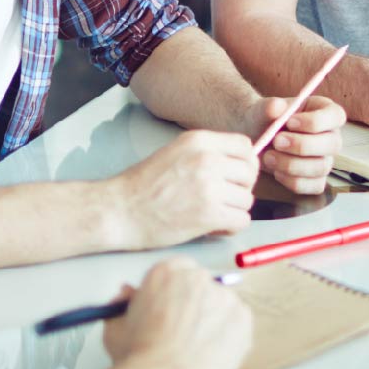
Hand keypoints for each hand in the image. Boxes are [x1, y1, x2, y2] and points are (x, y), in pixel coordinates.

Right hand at [101, 130, 257, 248]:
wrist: (118, 210)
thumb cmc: (143, 185)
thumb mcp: (176, 153)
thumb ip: (207, 154)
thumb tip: (241, 165)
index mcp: (199, 141)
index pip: (245, 146)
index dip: (244, 164)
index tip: (233, 177)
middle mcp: (207, 159)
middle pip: (250, 173)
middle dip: (239, 189)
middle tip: (221, 199)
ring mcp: (209, 186)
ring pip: (247, 199)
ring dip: (233, 210)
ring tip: (212, 214)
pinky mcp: (209, 214)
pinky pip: (242, 220)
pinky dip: (230, 227)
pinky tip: (213, 227)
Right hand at [102, 257, 250, 368]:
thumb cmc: (137, 356)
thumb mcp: (116, 326)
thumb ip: (124, 305)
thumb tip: (127, 295)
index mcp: (168, 271)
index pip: (175, 273)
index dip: (171, 295)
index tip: (167, 313)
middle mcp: (199, 277)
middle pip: (200, 288)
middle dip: (193, 307)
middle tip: (182, 336)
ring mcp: (225, 297)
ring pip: (221, 307)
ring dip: (212, 323)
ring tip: (196, 352)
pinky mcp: (244, 319)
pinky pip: (238, 325)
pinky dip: (229, 339)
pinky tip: (211, 357)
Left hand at [248, 94, 344, 194]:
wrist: (254, 141)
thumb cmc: (264, 121)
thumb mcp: (262, 110)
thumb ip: (268, 107)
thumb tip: (277, 106)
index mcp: (325, 112)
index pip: (335, 116)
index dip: (316, 121)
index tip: (290, 122)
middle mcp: (331, 136)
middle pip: (333, 144)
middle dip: (302, 145)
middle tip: (276, 141)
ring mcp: (326, 159)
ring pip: (321, 167)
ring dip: (293, 164)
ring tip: (269, 157)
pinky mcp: (317, 179)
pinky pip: (314, 186)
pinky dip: (293, 181)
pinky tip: (277, 172)